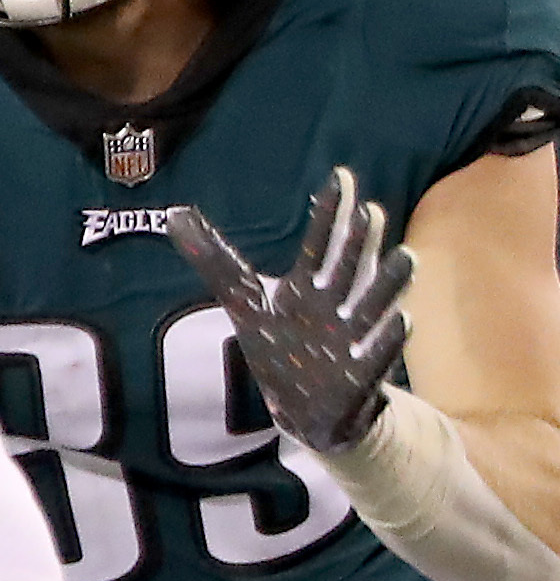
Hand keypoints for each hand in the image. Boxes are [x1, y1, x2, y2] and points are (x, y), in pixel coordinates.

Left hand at [169, 172, 411, 451]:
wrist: (303, 406)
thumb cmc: (278, 346)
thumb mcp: (242, 301)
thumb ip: (213, 259)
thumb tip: (174, 213)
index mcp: (306, 287)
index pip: (317, 243)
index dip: (328, 213)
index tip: (340, 175)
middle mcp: (334, 305)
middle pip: (348, 270)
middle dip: (360, 244)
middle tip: (371, 211)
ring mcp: (351, 338)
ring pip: (373, 306)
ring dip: (389, 284)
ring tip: (406, 256)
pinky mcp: (359, 374)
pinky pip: (377, 356)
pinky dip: (388, 340)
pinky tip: (404, 320)